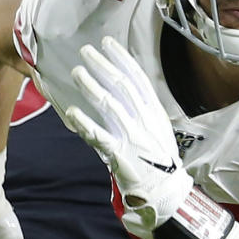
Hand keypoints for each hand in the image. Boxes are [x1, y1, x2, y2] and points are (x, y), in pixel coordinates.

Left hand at [65, 37, 238, 238]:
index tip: (108, 43)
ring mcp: (134, 138)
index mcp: (155, 113)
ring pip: (110, 106)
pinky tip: (71, 112)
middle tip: (86, 51)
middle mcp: (145, 121)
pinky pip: (100, 137)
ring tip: (76, 72)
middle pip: (122, 86)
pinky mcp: (121, 156)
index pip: (138, 79)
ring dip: (92, 87)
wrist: (167, 195)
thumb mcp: (156, 131)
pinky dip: (85, 124)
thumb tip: (120, 91)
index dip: (122, 59)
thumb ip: (140, 112)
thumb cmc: (158, 162)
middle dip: (103, 66)